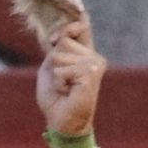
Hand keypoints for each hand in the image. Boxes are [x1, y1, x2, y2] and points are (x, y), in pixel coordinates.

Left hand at [36, 19, 105, 136]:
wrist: (62, 121)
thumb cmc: (55, 96)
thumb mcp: (51, 66)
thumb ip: (57, 47)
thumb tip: (60, 35)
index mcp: (86, 53)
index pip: (82, 26)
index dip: (68, 27)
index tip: (53, 39)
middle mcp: (94, 56)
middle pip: (63, 41)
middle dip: (54, 62)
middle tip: (63, 81)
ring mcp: (96, 64)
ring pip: (60, 55)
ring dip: (56, 74)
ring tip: (65, 87)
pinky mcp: (92, 74)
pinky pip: (61, 70)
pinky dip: (58, 83)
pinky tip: (68, 92)